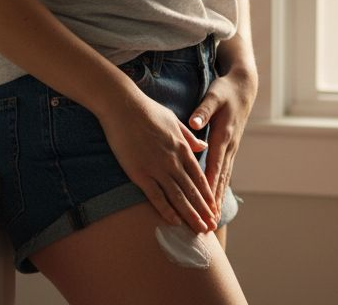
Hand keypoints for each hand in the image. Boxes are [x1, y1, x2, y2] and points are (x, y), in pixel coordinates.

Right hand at [98, 93, 218, 233]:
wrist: (123, 106)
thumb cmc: (147, 110)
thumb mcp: (174, 121)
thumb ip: (189, 137)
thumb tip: (203, 147)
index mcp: (182, 148)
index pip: (199, 177)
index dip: (207, 195)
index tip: (214, 208)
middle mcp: (173, 161)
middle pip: (192, 191)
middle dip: (203, 211)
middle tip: (211, 227)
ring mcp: (157, 168)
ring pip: (178, 197)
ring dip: (190, 215)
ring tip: (199, 230)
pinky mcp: (140, 173)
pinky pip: (156, 196)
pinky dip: (166, 210)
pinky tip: (174, 222)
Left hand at [189, 66, 257, 212]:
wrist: (243, 87)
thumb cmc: (225, 91)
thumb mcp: (214, 96)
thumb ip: (203, 111)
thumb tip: (194, 124)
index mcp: (223, 135)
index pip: (214, 166)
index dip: (209, 186)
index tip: (203, 204)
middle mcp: (229, 146)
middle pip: (220, 178)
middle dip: (213, 201)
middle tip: (208, 222)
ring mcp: (232, 148)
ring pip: (224, 177)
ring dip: (218, 198)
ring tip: (212, 219)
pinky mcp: (230, 148)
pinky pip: (225, 171)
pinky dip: (220, 187)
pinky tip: (215, 200)